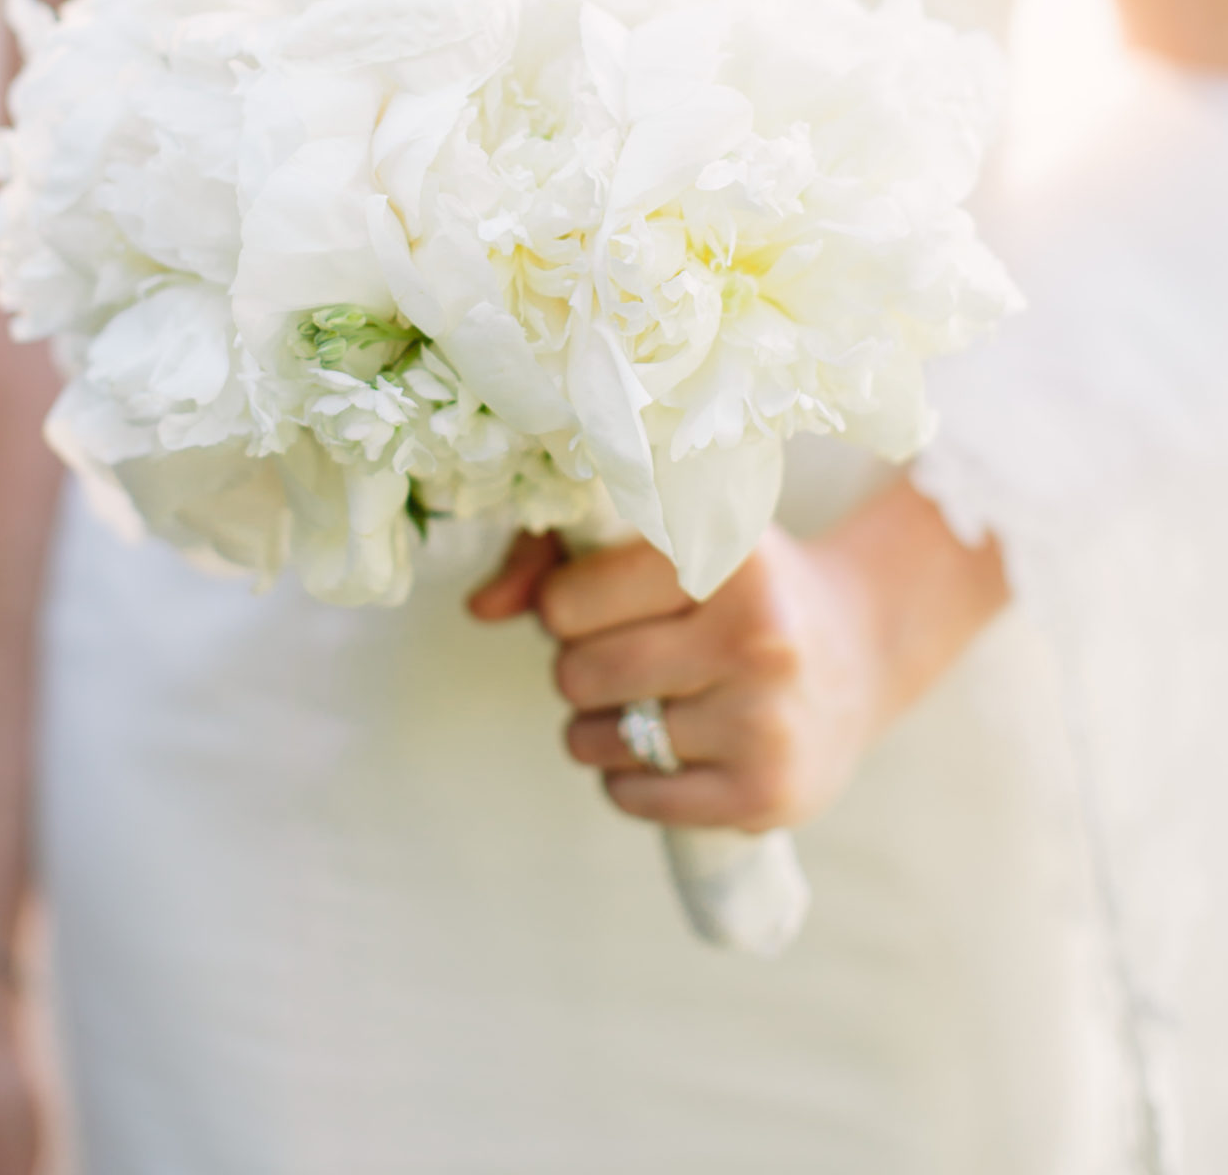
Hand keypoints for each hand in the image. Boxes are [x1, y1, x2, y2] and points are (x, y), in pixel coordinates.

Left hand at [469, 524, 887, 833]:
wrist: (861, 650)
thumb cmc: (733, 586)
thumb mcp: (667, 542)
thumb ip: (557, 557)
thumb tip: (479, 608)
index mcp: (725, 552)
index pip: (566, 601)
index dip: (564, 606)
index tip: (601, 602)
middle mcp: (755, 633)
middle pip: (577, 673)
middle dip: (579, 669)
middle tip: (624, 656)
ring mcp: (765, 719)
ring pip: (598, 740)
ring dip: (599, 727)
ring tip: (647, 700)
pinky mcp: (768, 794)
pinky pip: (633, 798)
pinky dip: (627, 780)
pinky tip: (668, 747)